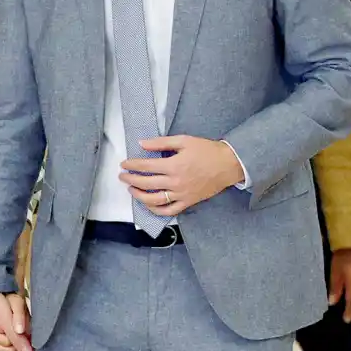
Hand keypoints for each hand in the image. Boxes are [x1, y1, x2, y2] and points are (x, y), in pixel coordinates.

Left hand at [120, 136, 244, 216]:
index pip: (146, 166)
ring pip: (154, 200)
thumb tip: (142, 143)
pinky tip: (148, 204)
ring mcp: (181, 194)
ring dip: (139, 196)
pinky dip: (156, 210)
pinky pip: (169, 211)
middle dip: (131, 180)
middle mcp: (176, 182)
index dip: (132, 165)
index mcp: (174, 165)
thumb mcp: (184, 140)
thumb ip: (161, 142)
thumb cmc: (207, 151)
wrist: (228, 165)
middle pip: (146, 183)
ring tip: (131, 190)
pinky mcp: (188, 202)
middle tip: (123, 176)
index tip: (124, 164)